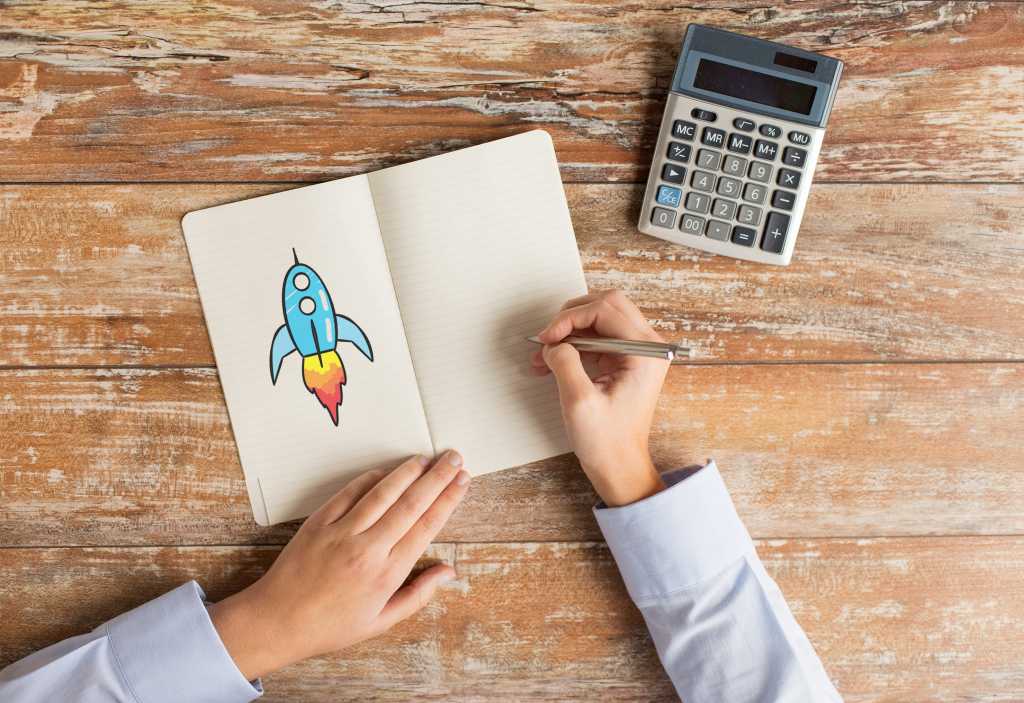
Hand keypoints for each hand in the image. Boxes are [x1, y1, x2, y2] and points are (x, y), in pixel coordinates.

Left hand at [209, 452, 469, 679]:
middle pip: (411, 503)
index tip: (462, 481)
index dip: (448, 500)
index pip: (426, 526)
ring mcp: (342, 532)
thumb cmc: (331, 626)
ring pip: (383, 492)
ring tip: (427, 458)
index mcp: (387, 574)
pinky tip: (388, 470)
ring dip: (408, 471)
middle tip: (454, 458)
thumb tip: (448, 571)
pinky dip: (372, 478)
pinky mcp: (319, 521)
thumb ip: (418, 594)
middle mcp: (368, 548)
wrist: (276, 621)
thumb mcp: (381, 621)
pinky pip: (351, 492)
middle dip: (437, 477)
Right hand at [530, 291, 668, 506]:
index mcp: (645, 353)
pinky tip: (553, 360)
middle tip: (547, 339)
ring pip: (600, 317)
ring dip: (570, 330)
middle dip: (571, 318)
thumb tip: (553, 343)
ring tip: (545, 353)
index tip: (547, 338)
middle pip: (606, 304)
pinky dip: (574, 342)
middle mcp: (648, 346)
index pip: (605, 309)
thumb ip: (565, 363)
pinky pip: (598, 335)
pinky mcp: (626, 359)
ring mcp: (638, 351)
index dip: (570, 318)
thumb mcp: (578, 402)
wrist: (620, 466)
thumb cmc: (606, 441)